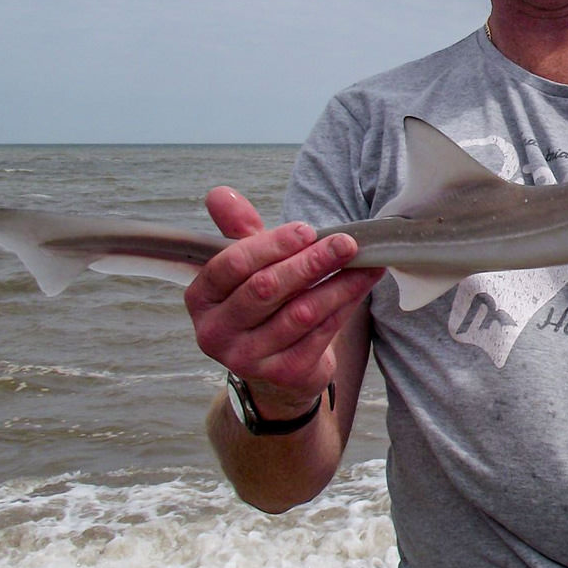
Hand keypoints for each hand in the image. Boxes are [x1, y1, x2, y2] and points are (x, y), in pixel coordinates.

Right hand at [184, 186, 383, 418]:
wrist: (276, 369)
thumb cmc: (263, 305)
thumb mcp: (249, 265)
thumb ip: (238, 230)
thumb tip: (219, 193)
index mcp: (201, 298)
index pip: (231, 265)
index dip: (271, 245)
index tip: (307, 230)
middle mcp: (216, 332)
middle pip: (266, 289)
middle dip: (310, 262)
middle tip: (346, 242)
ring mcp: (247, 358)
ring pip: (299, 313)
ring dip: (338, 284)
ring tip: (366, 262)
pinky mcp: (283, 373)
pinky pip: (320, 334)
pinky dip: (344, 305)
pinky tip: (362, 285)